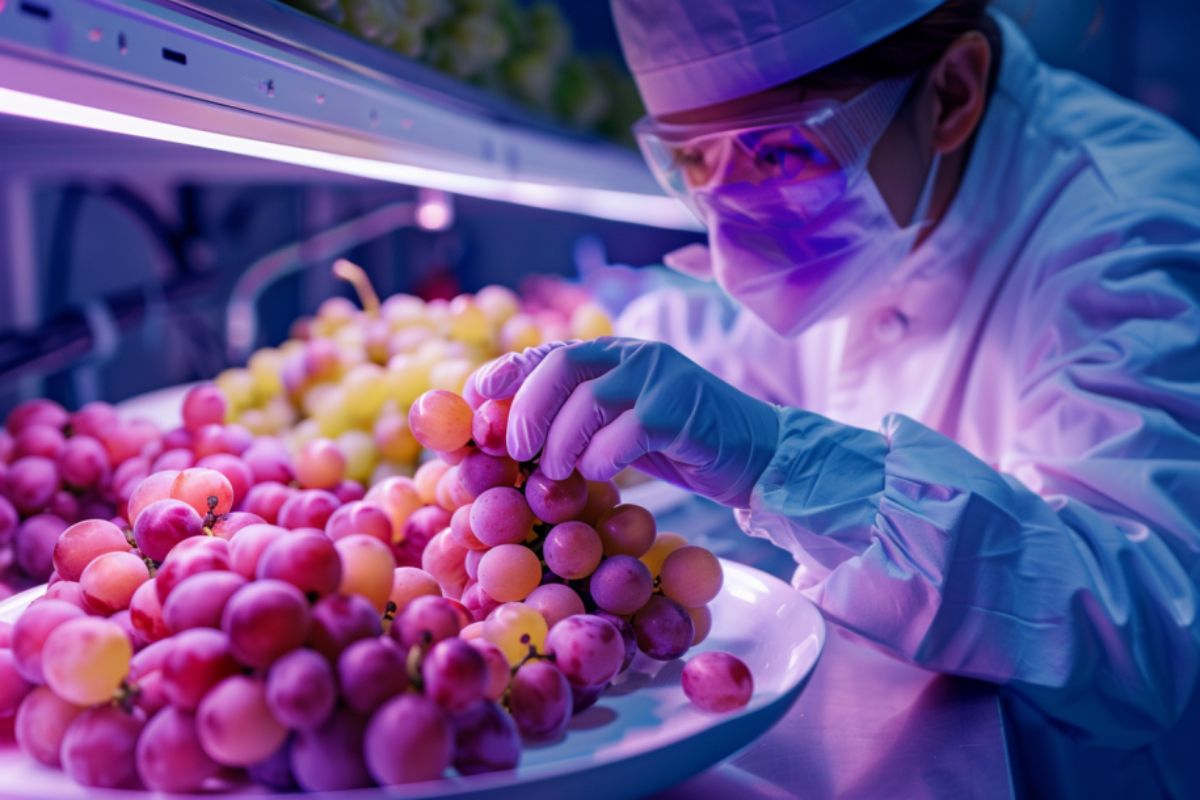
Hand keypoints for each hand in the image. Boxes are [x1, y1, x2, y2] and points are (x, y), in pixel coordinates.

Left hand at [474, 337, 779, 506]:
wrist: (755, 454)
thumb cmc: (680, 445)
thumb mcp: (621, 426)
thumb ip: (579, 421)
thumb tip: (510, 441)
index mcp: (617, 353)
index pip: (553, 351)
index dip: (509, 369)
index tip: (475, 395)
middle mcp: (637, 354)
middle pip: (564, 365)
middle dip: (528, 407)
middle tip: (516, 449)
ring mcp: (663, 378)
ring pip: (591, 399)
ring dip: (562, 442)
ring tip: (556, 473)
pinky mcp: (683, 410)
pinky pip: (628, 431)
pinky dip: (604, 458)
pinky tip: (603, 474)